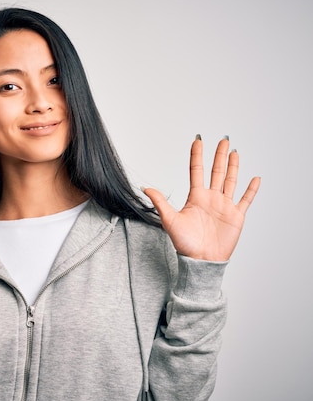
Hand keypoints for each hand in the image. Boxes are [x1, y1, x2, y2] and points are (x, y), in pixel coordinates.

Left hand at [142, 136, 260, 261]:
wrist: (201, 261)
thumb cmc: (185, 244)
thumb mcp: (169, 220)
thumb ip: (160, 202)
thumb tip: (145, 188)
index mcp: (196, 197)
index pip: (197, 171)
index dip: (197, 156)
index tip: (198, 140)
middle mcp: (211, 199)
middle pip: (216, 172)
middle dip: (219, 156)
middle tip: (223, 140)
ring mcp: (224, 206)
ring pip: (230, 181)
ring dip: (233, 167)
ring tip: (235, 152)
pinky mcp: (236, 216)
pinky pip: (245, 200)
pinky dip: (251, 189)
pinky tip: (255, 178)